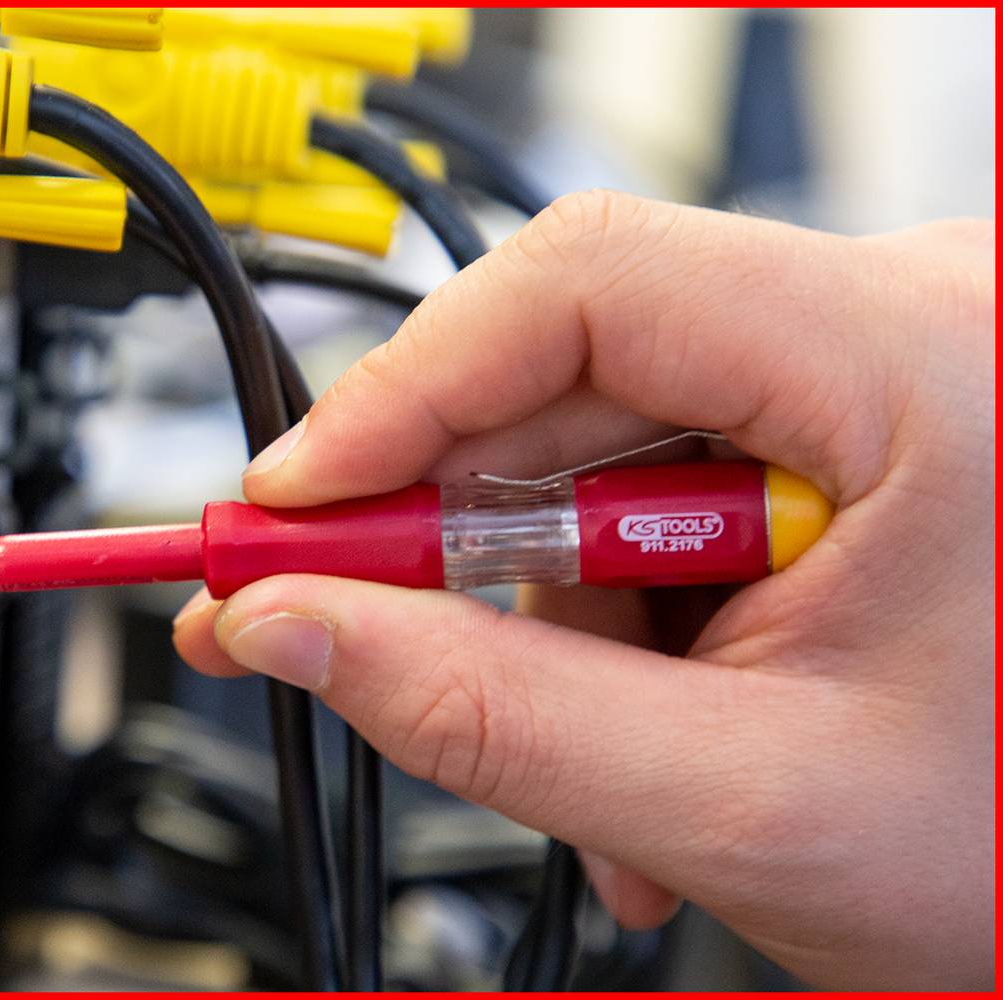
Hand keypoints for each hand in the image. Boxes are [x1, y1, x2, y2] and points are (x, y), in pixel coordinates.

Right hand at [172, 192, 994, 988]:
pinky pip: (655, 495)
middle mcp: (900, 331)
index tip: (298, 502)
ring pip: (599, 455)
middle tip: (348, 630)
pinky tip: (659, 732)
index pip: (588, 280)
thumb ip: (488, 714)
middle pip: (575, 374)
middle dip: (459, 538)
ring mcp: (873, 383)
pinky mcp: (842, 443)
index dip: (405, 388)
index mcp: (920, 362)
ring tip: (607, 780)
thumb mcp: (743, 800)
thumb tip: (296, 625)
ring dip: (557, 621)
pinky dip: (620, 621)